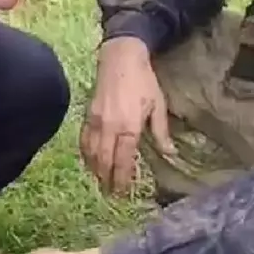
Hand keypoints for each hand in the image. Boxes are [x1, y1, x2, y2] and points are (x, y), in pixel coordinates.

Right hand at [80, 37, 175, 194]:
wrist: (120, 59)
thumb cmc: (143, 81)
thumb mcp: (158, 105)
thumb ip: (160, 131)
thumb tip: (169, 153)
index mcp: (129, 126)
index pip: (124, 160)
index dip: (123, 178)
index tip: (123, 191)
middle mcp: (109, 127)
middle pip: (105, 161)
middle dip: (107, 179)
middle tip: (110, 194)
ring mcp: (95, 122)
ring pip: (92, 153)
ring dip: (95, 170)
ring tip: (99, 183)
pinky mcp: (87, 116)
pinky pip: (83, 141)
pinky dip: (85, 154)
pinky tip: (89, 162)